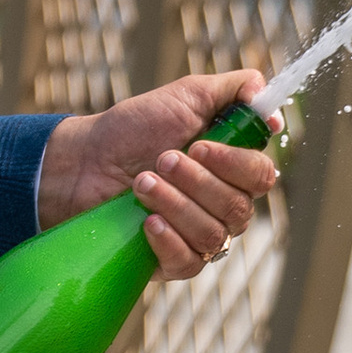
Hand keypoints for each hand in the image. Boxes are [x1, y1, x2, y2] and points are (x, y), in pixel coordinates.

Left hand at [37, 70, 278, 279]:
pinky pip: (188, 263)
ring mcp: (198, 236)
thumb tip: (267, 102)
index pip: (260, 177)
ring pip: (212, 235)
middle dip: (196, 181)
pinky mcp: (171, 262)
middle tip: (161, 159)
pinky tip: (147, 222)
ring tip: (142, 182)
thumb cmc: (134, 129)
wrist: (84, 162)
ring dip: (175, 204)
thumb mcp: (187, 95)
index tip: (198, 145)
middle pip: (237, 208)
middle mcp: (223, 206)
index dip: (234, 163)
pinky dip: (168, 240)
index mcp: (233, 169)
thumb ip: (235, 89)